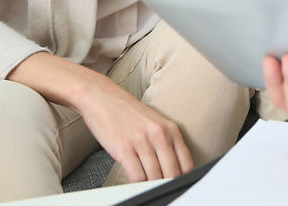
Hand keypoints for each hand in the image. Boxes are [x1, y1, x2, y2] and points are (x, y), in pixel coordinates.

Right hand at [75, 77, 193, 182]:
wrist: (101, 97)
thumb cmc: (126, 112)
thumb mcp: (154, 123)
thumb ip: (165, 143)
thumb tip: (173, 169)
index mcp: (170, 128)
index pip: (186, 162)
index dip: (185, 178)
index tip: (179, 185)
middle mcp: (159, 134)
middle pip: (172, 172)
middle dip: (168, 184)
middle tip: (163, 189)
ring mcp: (142, 142)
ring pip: (154, 177)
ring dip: (151, 186)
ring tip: (148, 188)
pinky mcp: (124, 149)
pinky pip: (136, 176)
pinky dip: (137, 184)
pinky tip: (135, 183)